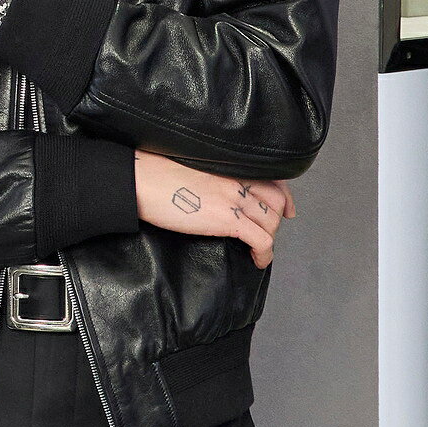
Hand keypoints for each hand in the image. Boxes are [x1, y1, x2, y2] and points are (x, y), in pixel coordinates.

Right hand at [136, 151, 294, 269]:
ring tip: (258, 249)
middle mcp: (237, 179)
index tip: (287, 209)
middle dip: (276, 220)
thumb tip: (213, 191)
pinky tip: (257, 260)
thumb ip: (211, 176)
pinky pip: (261, 240)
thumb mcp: (192, 167)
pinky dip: (264, 253)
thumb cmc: (154, 172)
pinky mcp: (227, 219)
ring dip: (268, 238)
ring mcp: (234, 198)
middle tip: (268, 233)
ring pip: (271, 222)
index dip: (284, 197)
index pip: (272, 178)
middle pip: (276, 201)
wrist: (140, 180)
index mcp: (230, 165)